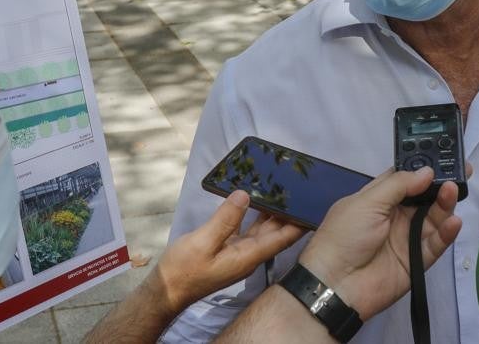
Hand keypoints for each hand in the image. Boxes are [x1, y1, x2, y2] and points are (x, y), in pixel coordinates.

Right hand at [155, 190, 303, 311]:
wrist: (166, 289)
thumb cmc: (184, 270)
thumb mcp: (203, 242)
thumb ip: (225, 219)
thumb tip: (244, 195)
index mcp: (248, 256)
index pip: (282, 239)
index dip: (298, 224)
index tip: (312, 207)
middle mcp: (248, 254)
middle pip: (275, 232)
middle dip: (288, 212)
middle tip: (298, 189)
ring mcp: (238, 251)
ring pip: (261, 229)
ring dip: (271, 211)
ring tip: (281, 189)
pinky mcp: (228, 248)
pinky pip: (246, 228)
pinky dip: (251, 214)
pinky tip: (253, 200)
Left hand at [296, 166, 463, 318]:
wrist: (335, 284)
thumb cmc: (345, 235)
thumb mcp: (366, 202)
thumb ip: (399, 185)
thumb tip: (428, 171)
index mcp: (379, 198)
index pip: (406, 179)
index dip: (423, 168)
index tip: (445, 155)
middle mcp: (395, 216)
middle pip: (425, 198)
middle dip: (442, 185)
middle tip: (463, 171)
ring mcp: (407, 239)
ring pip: (433, 219)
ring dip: (445, 204)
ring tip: (453, 191)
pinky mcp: (417, 262)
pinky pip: (436, 245)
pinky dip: (446, 233)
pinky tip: (454, 221)